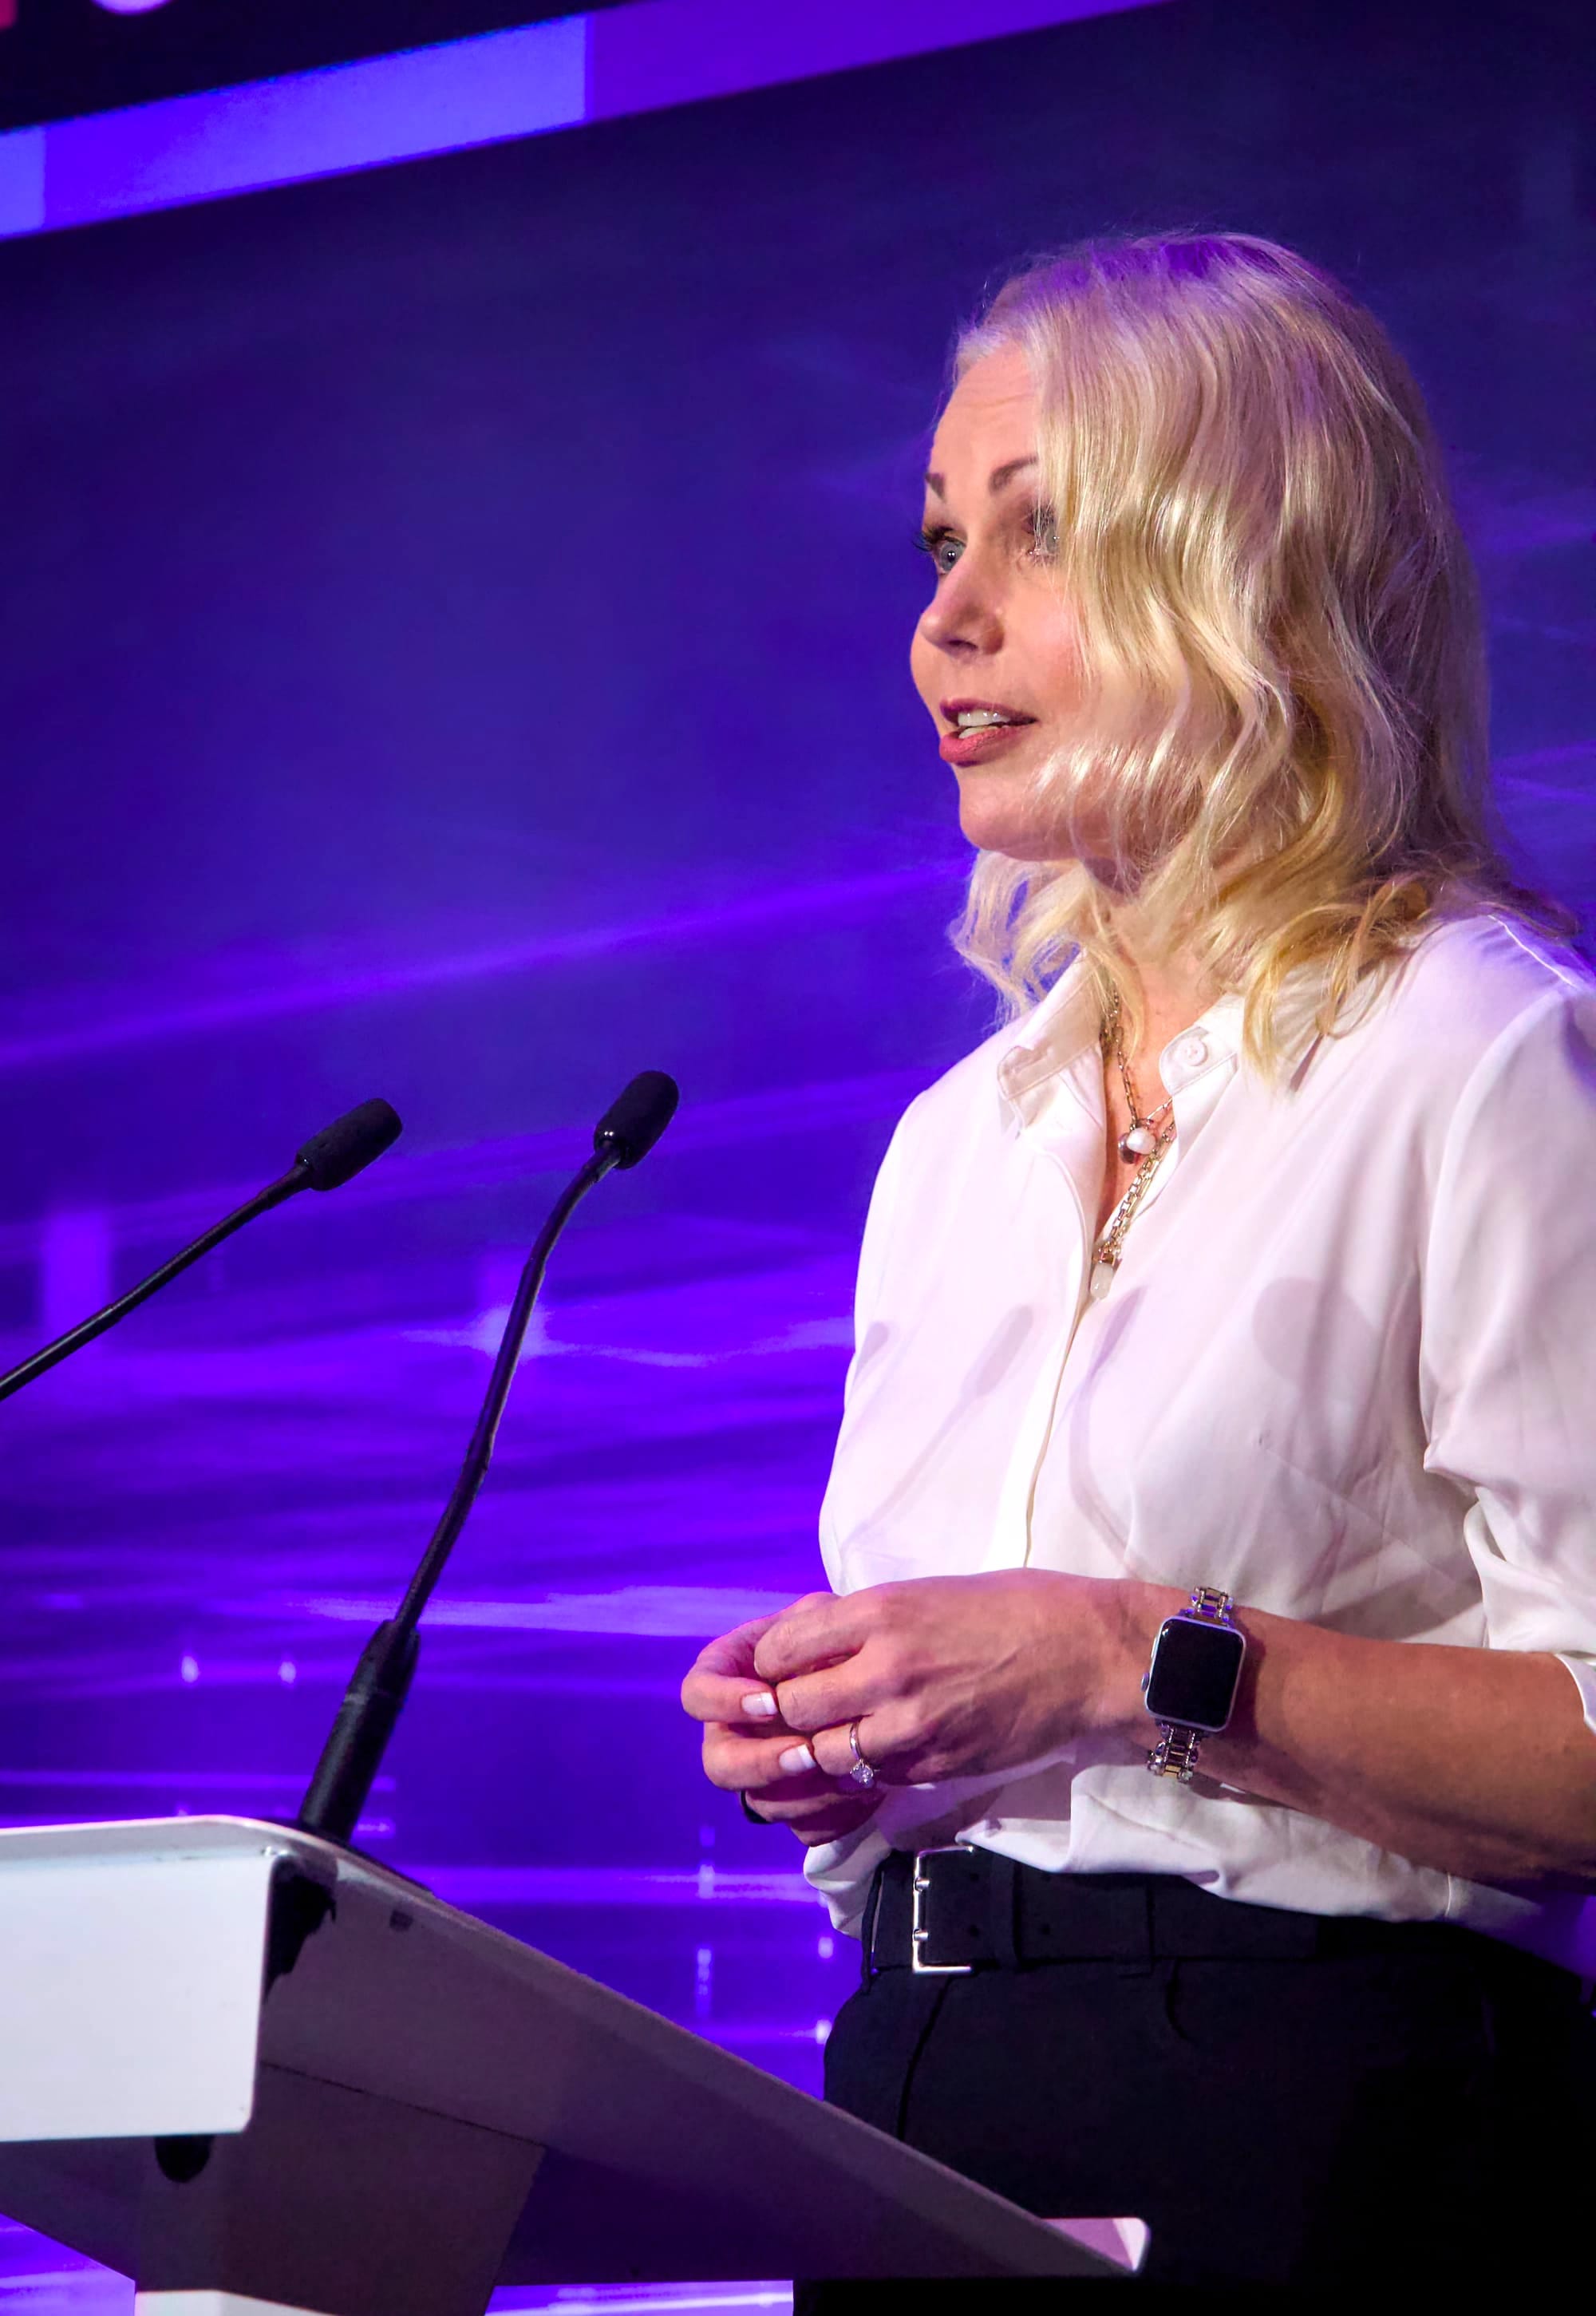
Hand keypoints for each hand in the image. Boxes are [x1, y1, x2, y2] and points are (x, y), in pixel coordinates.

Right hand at [681, 1612, 884, 1846]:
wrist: (883, 1678)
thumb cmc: (843, 1637)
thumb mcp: (823, 1616)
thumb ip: (800, 1629)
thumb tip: (780, 1664)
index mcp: (728, 1680)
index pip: (697, 1694)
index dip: (725, 1703)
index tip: (771, 1700)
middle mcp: (735, 1732)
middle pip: (718, 1764)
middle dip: (761, 1763)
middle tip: (807, 1753)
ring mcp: (764, 1774)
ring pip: (760, 1804)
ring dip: (803, 1796)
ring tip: (852, 1775)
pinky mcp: (799, 1805)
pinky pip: (802, 1828)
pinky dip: (833, 1817)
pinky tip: (865, 1794)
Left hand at [752, 1571, 1157, 1785]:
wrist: (1087, 1653)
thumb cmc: (1014, 1608)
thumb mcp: (927, 1592)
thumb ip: (865, 1619)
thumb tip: (810, 1633)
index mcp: (880, 1613)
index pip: (780, 1649)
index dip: (770, 1662)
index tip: (781, 1664)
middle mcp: (886, 1668)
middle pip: (791, 1707)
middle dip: (785, 1709)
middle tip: (801, 1704)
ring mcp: (911, 1723)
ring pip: (824, 1753)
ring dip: (823, 1744)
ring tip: (840, 1729)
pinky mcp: (936, 1763)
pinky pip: (873, 1775)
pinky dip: (865, 1765)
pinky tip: (882, 1746)